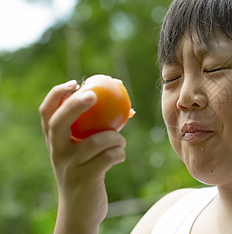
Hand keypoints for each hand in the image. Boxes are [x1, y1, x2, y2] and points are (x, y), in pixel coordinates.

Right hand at [39, 80, 126, 232]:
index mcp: (54, 141)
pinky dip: (119, 153)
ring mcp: (70, 166)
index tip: (74, 83)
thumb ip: (90, 131)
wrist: (79, 211)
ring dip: (115, 137)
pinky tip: (119, 156)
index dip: (57, 94)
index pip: (46, 113)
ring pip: (96, 141)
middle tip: (94, 94)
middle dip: (75, 105)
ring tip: (120, 142)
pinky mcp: (86, 178)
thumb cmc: (85, 172)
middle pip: (59, 122)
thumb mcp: (80, 152)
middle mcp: (57, 151)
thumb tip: (123, 106)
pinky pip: (109, 156)